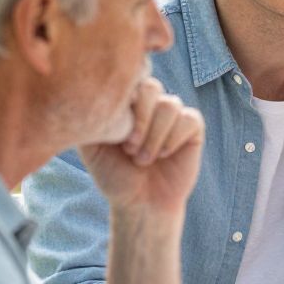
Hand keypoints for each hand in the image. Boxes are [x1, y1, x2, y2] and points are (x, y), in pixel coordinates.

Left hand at [79, 76, 204, 214]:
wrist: (140, 203)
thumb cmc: (114, 176)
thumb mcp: (92, 146)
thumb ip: (90, 117)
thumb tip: (91, 94)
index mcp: (127, 103)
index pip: (128, 80)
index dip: (125, 106)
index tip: (116, 137)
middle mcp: (150, 104)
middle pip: (152, 87)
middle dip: (141, 120)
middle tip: (129, 149)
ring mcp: (173, 115)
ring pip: (170, 105)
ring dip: (155, 135)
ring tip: (143, 159)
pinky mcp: (192, 128)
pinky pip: (189, 118)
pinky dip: (173, 138)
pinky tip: (164, 155)